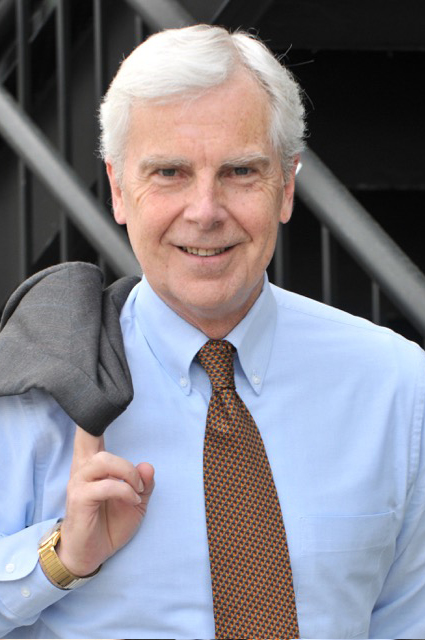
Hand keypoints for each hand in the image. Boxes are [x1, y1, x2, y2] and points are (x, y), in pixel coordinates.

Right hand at [58, 426, 154, 575]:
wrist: (90, 554)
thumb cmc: (109, 523)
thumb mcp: (136, 501)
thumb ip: (144, 483)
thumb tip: (148, 465)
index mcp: (93, 464)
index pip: (88, 433)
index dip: (92, 417)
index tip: (101, 398)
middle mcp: (82, 469)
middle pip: (89, 437)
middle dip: (112, 440)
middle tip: (137, 474)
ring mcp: (79, 483)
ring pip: (103, 461)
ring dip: (128, 472)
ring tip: (137, 489)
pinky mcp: (80, 500)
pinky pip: (106, 486)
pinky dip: (125, 491)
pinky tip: (132, 500)